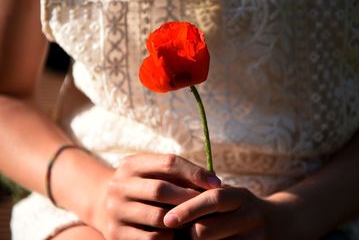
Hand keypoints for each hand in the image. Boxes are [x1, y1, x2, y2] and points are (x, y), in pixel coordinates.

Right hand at [93, 153, 220, 239]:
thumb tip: (213, 182)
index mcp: (131, 164)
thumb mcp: (154, 173)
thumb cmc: (144, 187)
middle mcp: (119, 186)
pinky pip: (151, 239)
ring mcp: (115, 211)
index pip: (168, 162)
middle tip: (207, 203)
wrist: (105, 206)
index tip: (216, 183)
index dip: (195, 172)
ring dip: (181, 220)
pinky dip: (170, 237)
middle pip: (160, 190)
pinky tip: (178, 233)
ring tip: (196, 219)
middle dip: (188, 197)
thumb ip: (178, 174)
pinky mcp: (116, 234)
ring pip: (158, 217)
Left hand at [163, 187, 279, 239]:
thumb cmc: (242, 207)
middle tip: (178, 232)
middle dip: (186, 234)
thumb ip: (206, 195)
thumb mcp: (231, 195)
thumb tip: (170, 201)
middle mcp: (250, 218)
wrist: (282, 223)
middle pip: (205, 230)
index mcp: (241, 197)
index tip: (168, 219)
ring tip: (191, 238)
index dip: (189, 209)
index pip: (213, 200)